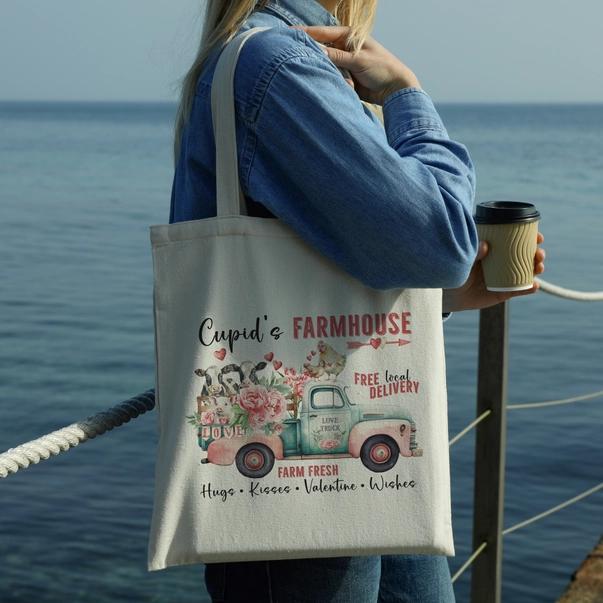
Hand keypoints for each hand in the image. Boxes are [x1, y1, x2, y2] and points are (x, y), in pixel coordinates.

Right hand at [289, 24, 420, 104]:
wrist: (395, 90)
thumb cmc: (382, 69)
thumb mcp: (359, 60)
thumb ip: (338, 57)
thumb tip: (317, 51)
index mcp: (348, 37)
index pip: (322, 33)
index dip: (305, 33)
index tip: (289, 32)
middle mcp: (343, 48)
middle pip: (320, 49)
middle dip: (310, 54)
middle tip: (291, 55)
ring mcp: (342, 64)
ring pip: (324, 65)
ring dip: (324, 72)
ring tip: (318, 75)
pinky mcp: (343, 78)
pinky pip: (330, 78)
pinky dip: (329, 81)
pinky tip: (325, 83)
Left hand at [442, 232, 545, 312]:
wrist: (450, 295)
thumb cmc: (456, 272)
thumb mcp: (464, 260)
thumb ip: (474, 253)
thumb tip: (485, 245)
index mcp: (496, 250)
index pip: (515, 240)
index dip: (530, 237)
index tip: (538, 236)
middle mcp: (503, 262)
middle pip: (526, 256)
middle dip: (538, 253)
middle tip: (539, 253)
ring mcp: (505, 277)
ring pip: (527, 272)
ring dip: (537, 268)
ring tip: (538, 267)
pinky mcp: (504, 292)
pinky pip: (520, 290)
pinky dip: (529, 288)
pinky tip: (534, 285)